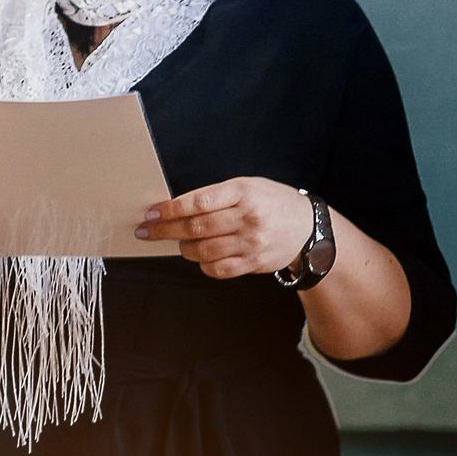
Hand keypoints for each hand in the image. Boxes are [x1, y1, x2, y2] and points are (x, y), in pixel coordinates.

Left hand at [140, 177, 315, 279]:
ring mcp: (251, 243)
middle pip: (196, 227)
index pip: (198, 201)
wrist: (310, 229)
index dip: (170, 209)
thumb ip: (218, 195)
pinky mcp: (253, 263)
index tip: (151, 213)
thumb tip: (177, 208)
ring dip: (183, 247)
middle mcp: (247, 218)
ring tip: (178, 242)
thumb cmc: (273, 202)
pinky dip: (202, 264)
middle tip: (146, 231)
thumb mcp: (250, 186)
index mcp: (244, 192)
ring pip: (202, 250)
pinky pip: (217, 269)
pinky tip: (200, 257)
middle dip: (165, 230)